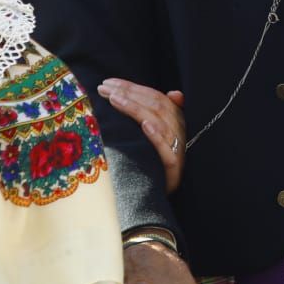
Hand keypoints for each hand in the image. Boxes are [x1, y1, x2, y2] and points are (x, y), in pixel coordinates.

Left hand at [99, 78, 187, 192]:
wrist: (155, 200)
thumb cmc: (154, 166)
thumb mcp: (156, 140)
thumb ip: (159, 116)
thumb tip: (176, 93)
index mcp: (175, 122)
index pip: (155, 98)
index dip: (133, 88)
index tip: (109, 82)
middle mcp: (178, 133)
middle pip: (155, 106)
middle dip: (128, 93)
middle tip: (104, 88)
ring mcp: (177, 149)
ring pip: (158, 121)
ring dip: (136, 108)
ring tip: (115, 99)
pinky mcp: (173, 168)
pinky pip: (166, 149)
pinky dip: (157, 134)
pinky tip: (145, 124)